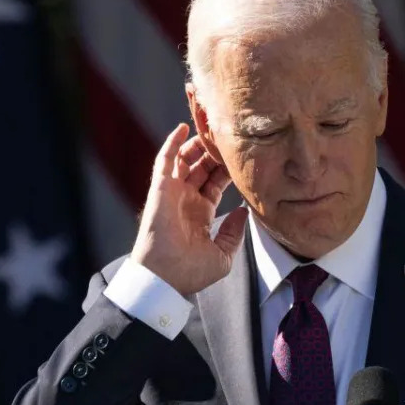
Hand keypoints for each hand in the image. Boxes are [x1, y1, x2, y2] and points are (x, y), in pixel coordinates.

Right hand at [130, 123, 248, 297]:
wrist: (165, 277)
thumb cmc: (191, 272)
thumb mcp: (222, 255)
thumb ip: (234, 233)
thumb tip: (244, 211)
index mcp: (200, 214)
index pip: (216, 183)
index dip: (228, 169)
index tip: (243, 157)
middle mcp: (186, 200)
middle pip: (202, 167)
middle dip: (215, 153)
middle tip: (229, 138)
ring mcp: (172, 192)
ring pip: (185, 159)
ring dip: (198, 145)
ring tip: (212, 130)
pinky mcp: (160, 187)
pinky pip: (164, 160)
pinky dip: (172, 143)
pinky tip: (184, 127)